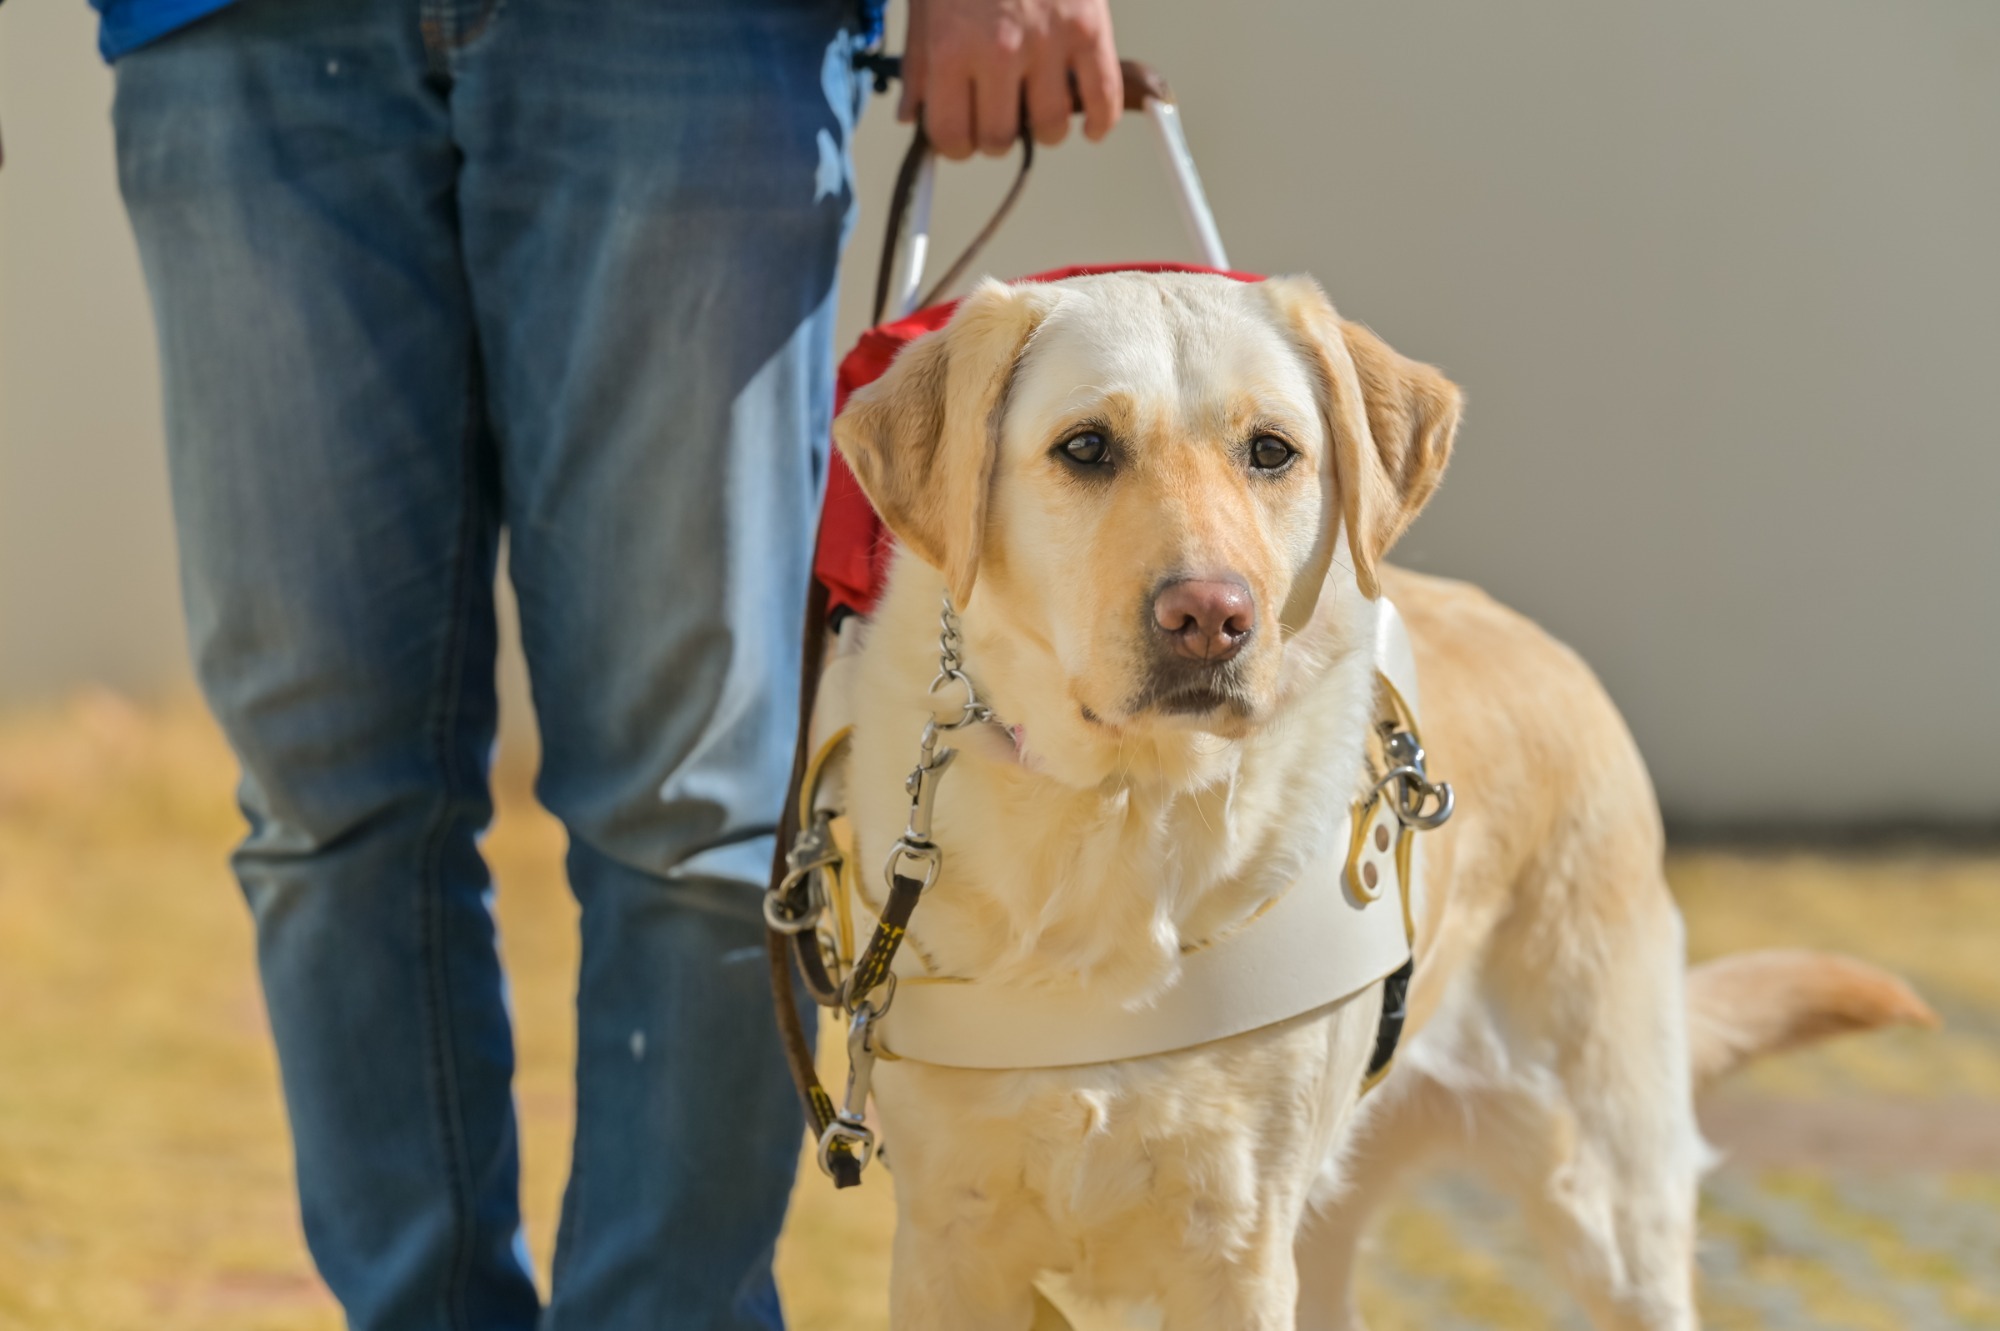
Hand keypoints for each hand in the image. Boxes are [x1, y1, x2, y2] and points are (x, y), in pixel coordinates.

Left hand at [899, 0, 1120, 160]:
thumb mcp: (925, 7)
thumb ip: (918, 66)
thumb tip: (912, 118)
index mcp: (950, 49)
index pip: (950, 137)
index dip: (953, 146)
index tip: (960, 138)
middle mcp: (998, 53)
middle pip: (999, 140)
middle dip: (994, 135)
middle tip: (997, 115)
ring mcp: (1048, 44)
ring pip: (1049, 129)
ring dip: (1042, 128)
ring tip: (1036, 104)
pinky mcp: (1090, 31)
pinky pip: (1101, 100)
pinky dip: (1098, 122)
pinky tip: (1088, 124)